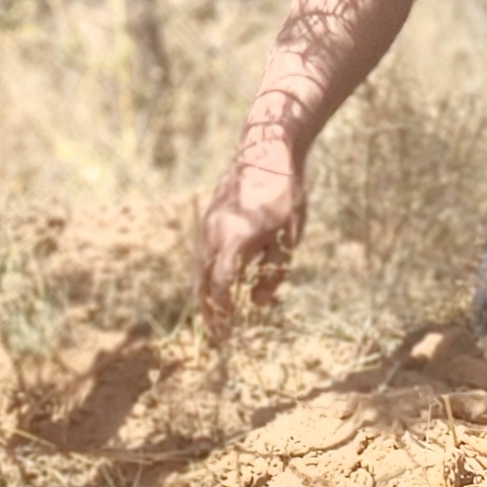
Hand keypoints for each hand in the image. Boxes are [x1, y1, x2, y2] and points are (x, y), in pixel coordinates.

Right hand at [195, 125, 307, 333]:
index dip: (224, 313)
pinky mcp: (209, 218)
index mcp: (234, 240)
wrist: (267, 151)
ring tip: (216, 316)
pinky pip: (203, 254)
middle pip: (202, 282)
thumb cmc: (285, 195)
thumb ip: (272, 274)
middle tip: (217, 335)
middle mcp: (213, 234)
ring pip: (199, 268)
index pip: (221, 286)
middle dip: (209, 311)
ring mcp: (207, 225)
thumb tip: (257, 304)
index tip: (229, 333)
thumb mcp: (287, 238)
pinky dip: (207, 275)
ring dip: (205, 295)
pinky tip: (219, 285)